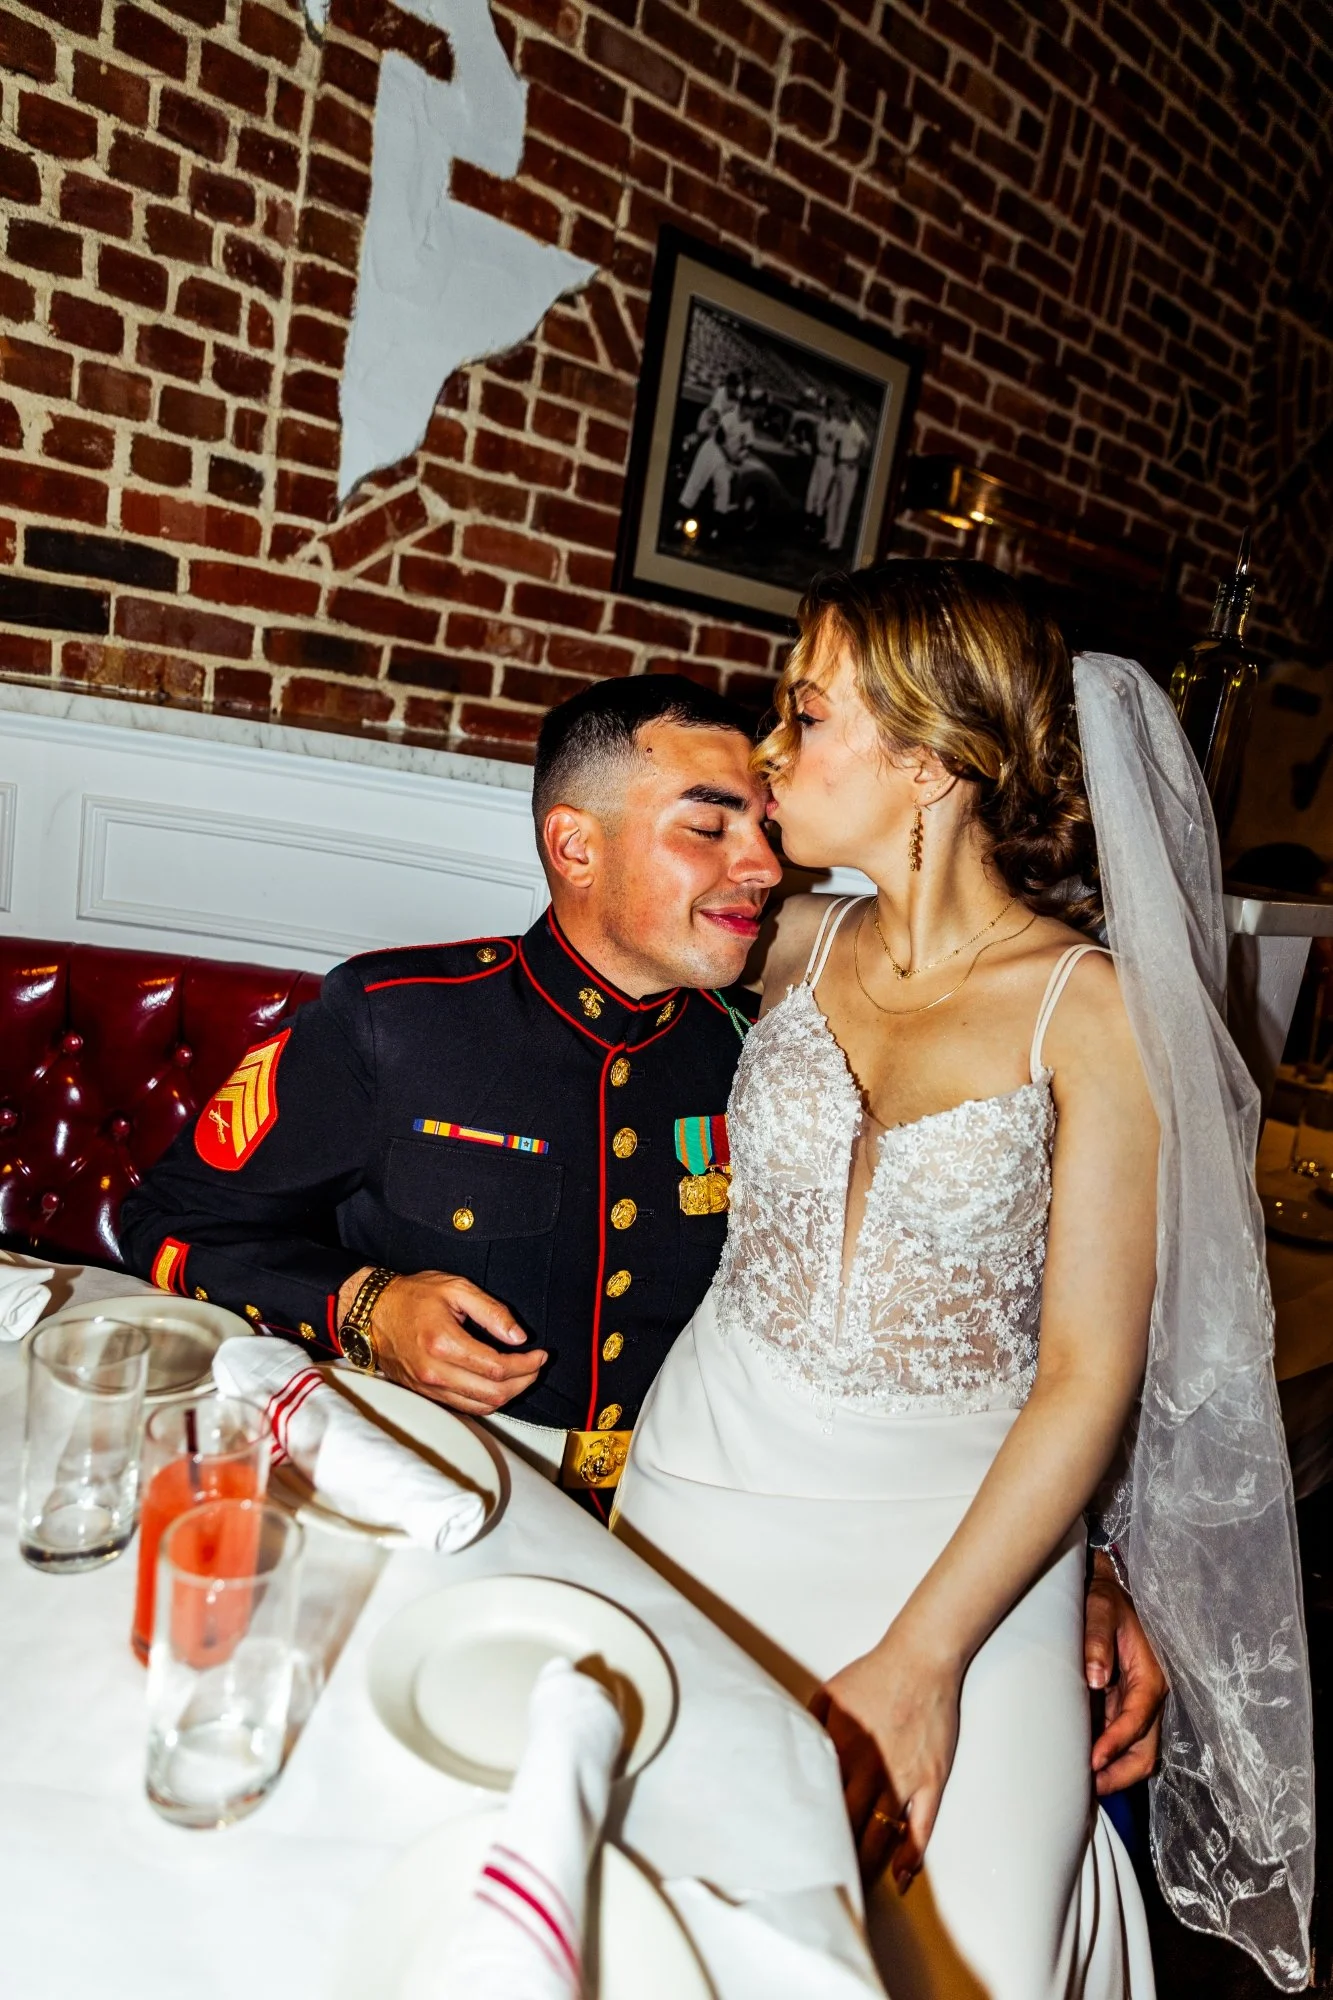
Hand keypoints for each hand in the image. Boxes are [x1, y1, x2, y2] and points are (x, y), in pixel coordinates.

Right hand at [339, 1267, 546, 1415]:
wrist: (372, 1312)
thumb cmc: (412, 1296)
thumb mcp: (455, 1289)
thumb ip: (491, 1311)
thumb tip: (518, 1336)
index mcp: (443, 1343)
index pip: (497, 1368)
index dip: (526, 1364)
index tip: (540, 1354)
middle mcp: (434, 1371)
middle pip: (493, 1394)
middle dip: (523, 1382)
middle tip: (535, 1366)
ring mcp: (428, 1387)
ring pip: (480, 1407)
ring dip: (509, 1395)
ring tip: (522, 1375)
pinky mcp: (425, 1393)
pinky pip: (465, 1406)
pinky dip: (487, 1400)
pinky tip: (497, 1383)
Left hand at [810, 1622, 961, 1891]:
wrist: (922, 1659)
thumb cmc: (874, 1675)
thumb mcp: (828, 1695)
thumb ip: (808, 1727)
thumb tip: (789, 1756)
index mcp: (841, 1747)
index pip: (818, 1801)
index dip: (806, 1829)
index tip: (794, 1852)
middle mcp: (872, 1768)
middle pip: (847, 1825)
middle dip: (832, 1855)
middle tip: (820, 1880)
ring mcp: (904, 1777)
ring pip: (881, 1834)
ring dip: (866, 1864)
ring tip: (852, 1888)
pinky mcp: (931, 1780)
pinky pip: (922, 1827)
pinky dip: (911, 1856)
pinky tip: (900, 1876)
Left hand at [1084, 1550, 1165, 1793]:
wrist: (1110, 1592)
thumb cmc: (1105, 1600)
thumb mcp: (1100, 1609)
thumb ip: (1097, 1639)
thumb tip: (1096, 1676)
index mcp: (1150, 1676)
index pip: (1137, 1720)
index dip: (1116, 1743)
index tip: (1093, 1760)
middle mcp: (1150, 1697)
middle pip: (1146, 1752)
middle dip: (1120, 1774)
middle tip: (1088, 1787)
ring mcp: (1139, 1705)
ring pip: (1137, 1753)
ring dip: (1115, 1771)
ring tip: (1083, 1784)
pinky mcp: (1126, 1707)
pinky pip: (1122, 1740)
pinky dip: (1107, 1756)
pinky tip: (1082, 1763)